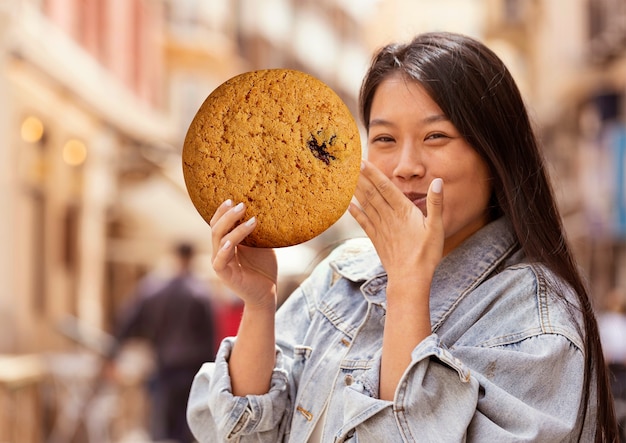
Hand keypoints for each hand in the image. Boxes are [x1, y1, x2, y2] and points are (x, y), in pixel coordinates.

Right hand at [210, 200, 277, 309]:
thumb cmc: (263, 267)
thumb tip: (264, 208)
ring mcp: (219, 262)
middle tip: (242, 205)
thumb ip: (257, 231)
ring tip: (252, 220)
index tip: (232, 199)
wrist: (267, 292)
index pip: (218, 223)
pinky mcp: (224, 274)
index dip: (222, 211)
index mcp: (226, 242)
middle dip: (228, 215)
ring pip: (220, 240)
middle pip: (216, 228)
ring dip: (234, 228)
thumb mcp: (261, 244)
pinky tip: (231, 241)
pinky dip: (224, 249)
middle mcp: (219, 251)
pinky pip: (220, 259)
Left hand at [348, 161, 444, 283]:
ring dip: (357, 191)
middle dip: (361, 178)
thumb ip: (436, 204)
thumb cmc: (426, 254)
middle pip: (373, 193)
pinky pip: (364, 223)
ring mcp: (381, 229)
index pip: (386, 188)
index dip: (374, 174)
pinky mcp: (377, 240)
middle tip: (350, 165)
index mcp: (403, 212)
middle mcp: (389, 217)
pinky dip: (356, 213)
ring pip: (366, 205)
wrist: (410, 279)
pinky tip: (348, 205)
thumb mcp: (436, 228)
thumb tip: (438, 182)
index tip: (362, 163)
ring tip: (348, 178)